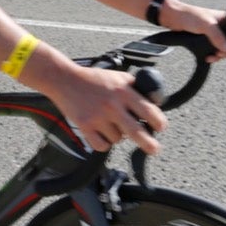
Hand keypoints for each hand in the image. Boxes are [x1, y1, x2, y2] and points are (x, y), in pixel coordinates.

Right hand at [50, 65, 166, 153]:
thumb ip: (134, 87)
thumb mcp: (118, 76)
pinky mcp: (85, 126)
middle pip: (137, 131)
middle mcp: (112, 105)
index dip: (158, 122)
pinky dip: (104, 143)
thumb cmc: (93, 79)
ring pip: (118, 139)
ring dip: (118, 136)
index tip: (161, 128)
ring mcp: (98, 117)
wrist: (64, 80)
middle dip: (148, 144)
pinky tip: (102, 134)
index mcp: (123, 91)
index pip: (148, 110)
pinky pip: (102, 145)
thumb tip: (153, 101)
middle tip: (154, 149)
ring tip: (110, 125)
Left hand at [160, 0, 225, 61]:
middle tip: (221, 54)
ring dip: (220, 55)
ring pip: (225, 49)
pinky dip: (213, 56)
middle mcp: (222, 27)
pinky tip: (208, 58)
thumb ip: (217, 36)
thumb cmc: (189, 15)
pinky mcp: (207, 41)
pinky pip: (215, 51)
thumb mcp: (205, 25)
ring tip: (213, 57)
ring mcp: (215, 34)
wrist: (172, 18)